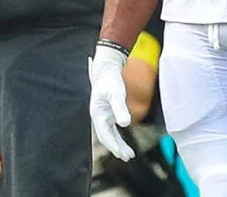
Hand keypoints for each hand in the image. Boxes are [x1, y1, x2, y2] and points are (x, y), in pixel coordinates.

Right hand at [89, 43, 134, 160]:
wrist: (106, 70)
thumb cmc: (111, 80)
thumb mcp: (116, 93)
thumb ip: (120, 108)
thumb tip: (124, 123)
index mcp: (98, 112)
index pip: (104, 133)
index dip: (113, 145)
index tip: (121, 154)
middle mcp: (98, 116)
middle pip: (105, 137)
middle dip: (116, 148)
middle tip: (127, 157)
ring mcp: (102, 115)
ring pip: (109, 135)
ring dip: (117, 145)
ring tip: (129, 155)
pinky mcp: (107, 114)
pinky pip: (111, 130)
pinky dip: (117, 138)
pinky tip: (124, 144)